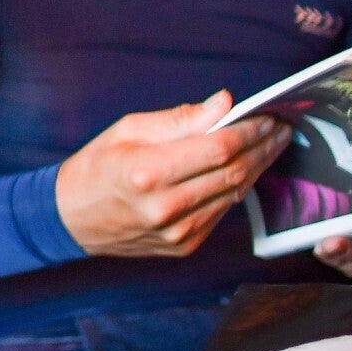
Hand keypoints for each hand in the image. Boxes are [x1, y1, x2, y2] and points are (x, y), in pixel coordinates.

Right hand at [56, 92, 291, 257]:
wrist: (71, 218)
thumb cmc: (97, 167)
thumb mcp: (128, 129)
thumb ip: (180, 119)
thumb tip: (224, 104)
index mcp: (147, 172)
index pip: (217, 149)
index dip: (249, 130)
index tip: (268, 116)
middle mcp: (165, 207)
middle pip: (234, 172)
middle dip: (263, 147)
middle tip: (280, 128)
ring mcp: (178, 231)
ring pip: (235, 194)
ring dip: (258, 167)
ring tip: (270, 145)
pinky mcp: (185, 245)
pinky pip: (223, 212)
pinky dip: (238, 188)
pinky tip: (245, 169)